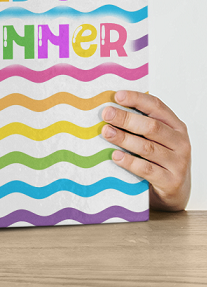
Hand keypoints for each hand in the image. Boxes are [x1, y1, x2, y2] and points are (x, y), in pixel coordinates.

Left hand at [103, 90, 191, 211]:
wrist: (175, 191)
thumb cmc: (160, 159)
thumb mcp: (156, 139)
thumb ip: (140, 125)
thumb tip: (109, 108)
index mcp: (176, 127)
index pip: (157, 107)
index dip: (137, 99)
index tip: (117, 96)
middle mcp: (180, 143)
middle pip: (152, 127)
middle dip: (126, 118)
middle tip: (106, 114)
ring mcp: (177, 163)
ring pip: (148, 147)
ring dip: (124, 138)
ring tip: (106, 132)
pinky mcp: (170, 181)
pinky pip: (146, 169)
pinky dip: (129, 162)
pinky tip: (115, 156)